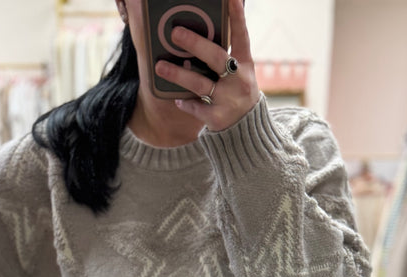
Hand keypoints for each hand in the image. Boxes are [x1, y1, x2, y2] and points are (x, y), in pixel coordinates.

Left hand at [154, 0, 260, 131]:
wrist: (247, 130)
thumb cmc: (236, 93)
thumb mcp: (239, 72)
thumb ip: (225, 56)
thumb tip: (200, 32)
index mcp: (245, 64)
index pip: (241, 36)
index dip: (237, 16)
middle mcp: (239, 80)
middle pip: (215, 58)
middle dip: (195, 44)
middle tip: (175, 33)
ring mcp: (229, 100)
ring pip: (199, 84)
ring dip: (178, 74)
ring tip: (159, 66)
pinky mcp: (218, 118)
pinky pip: (196, 107)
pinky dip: (185, 102)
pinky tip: (177, 98)